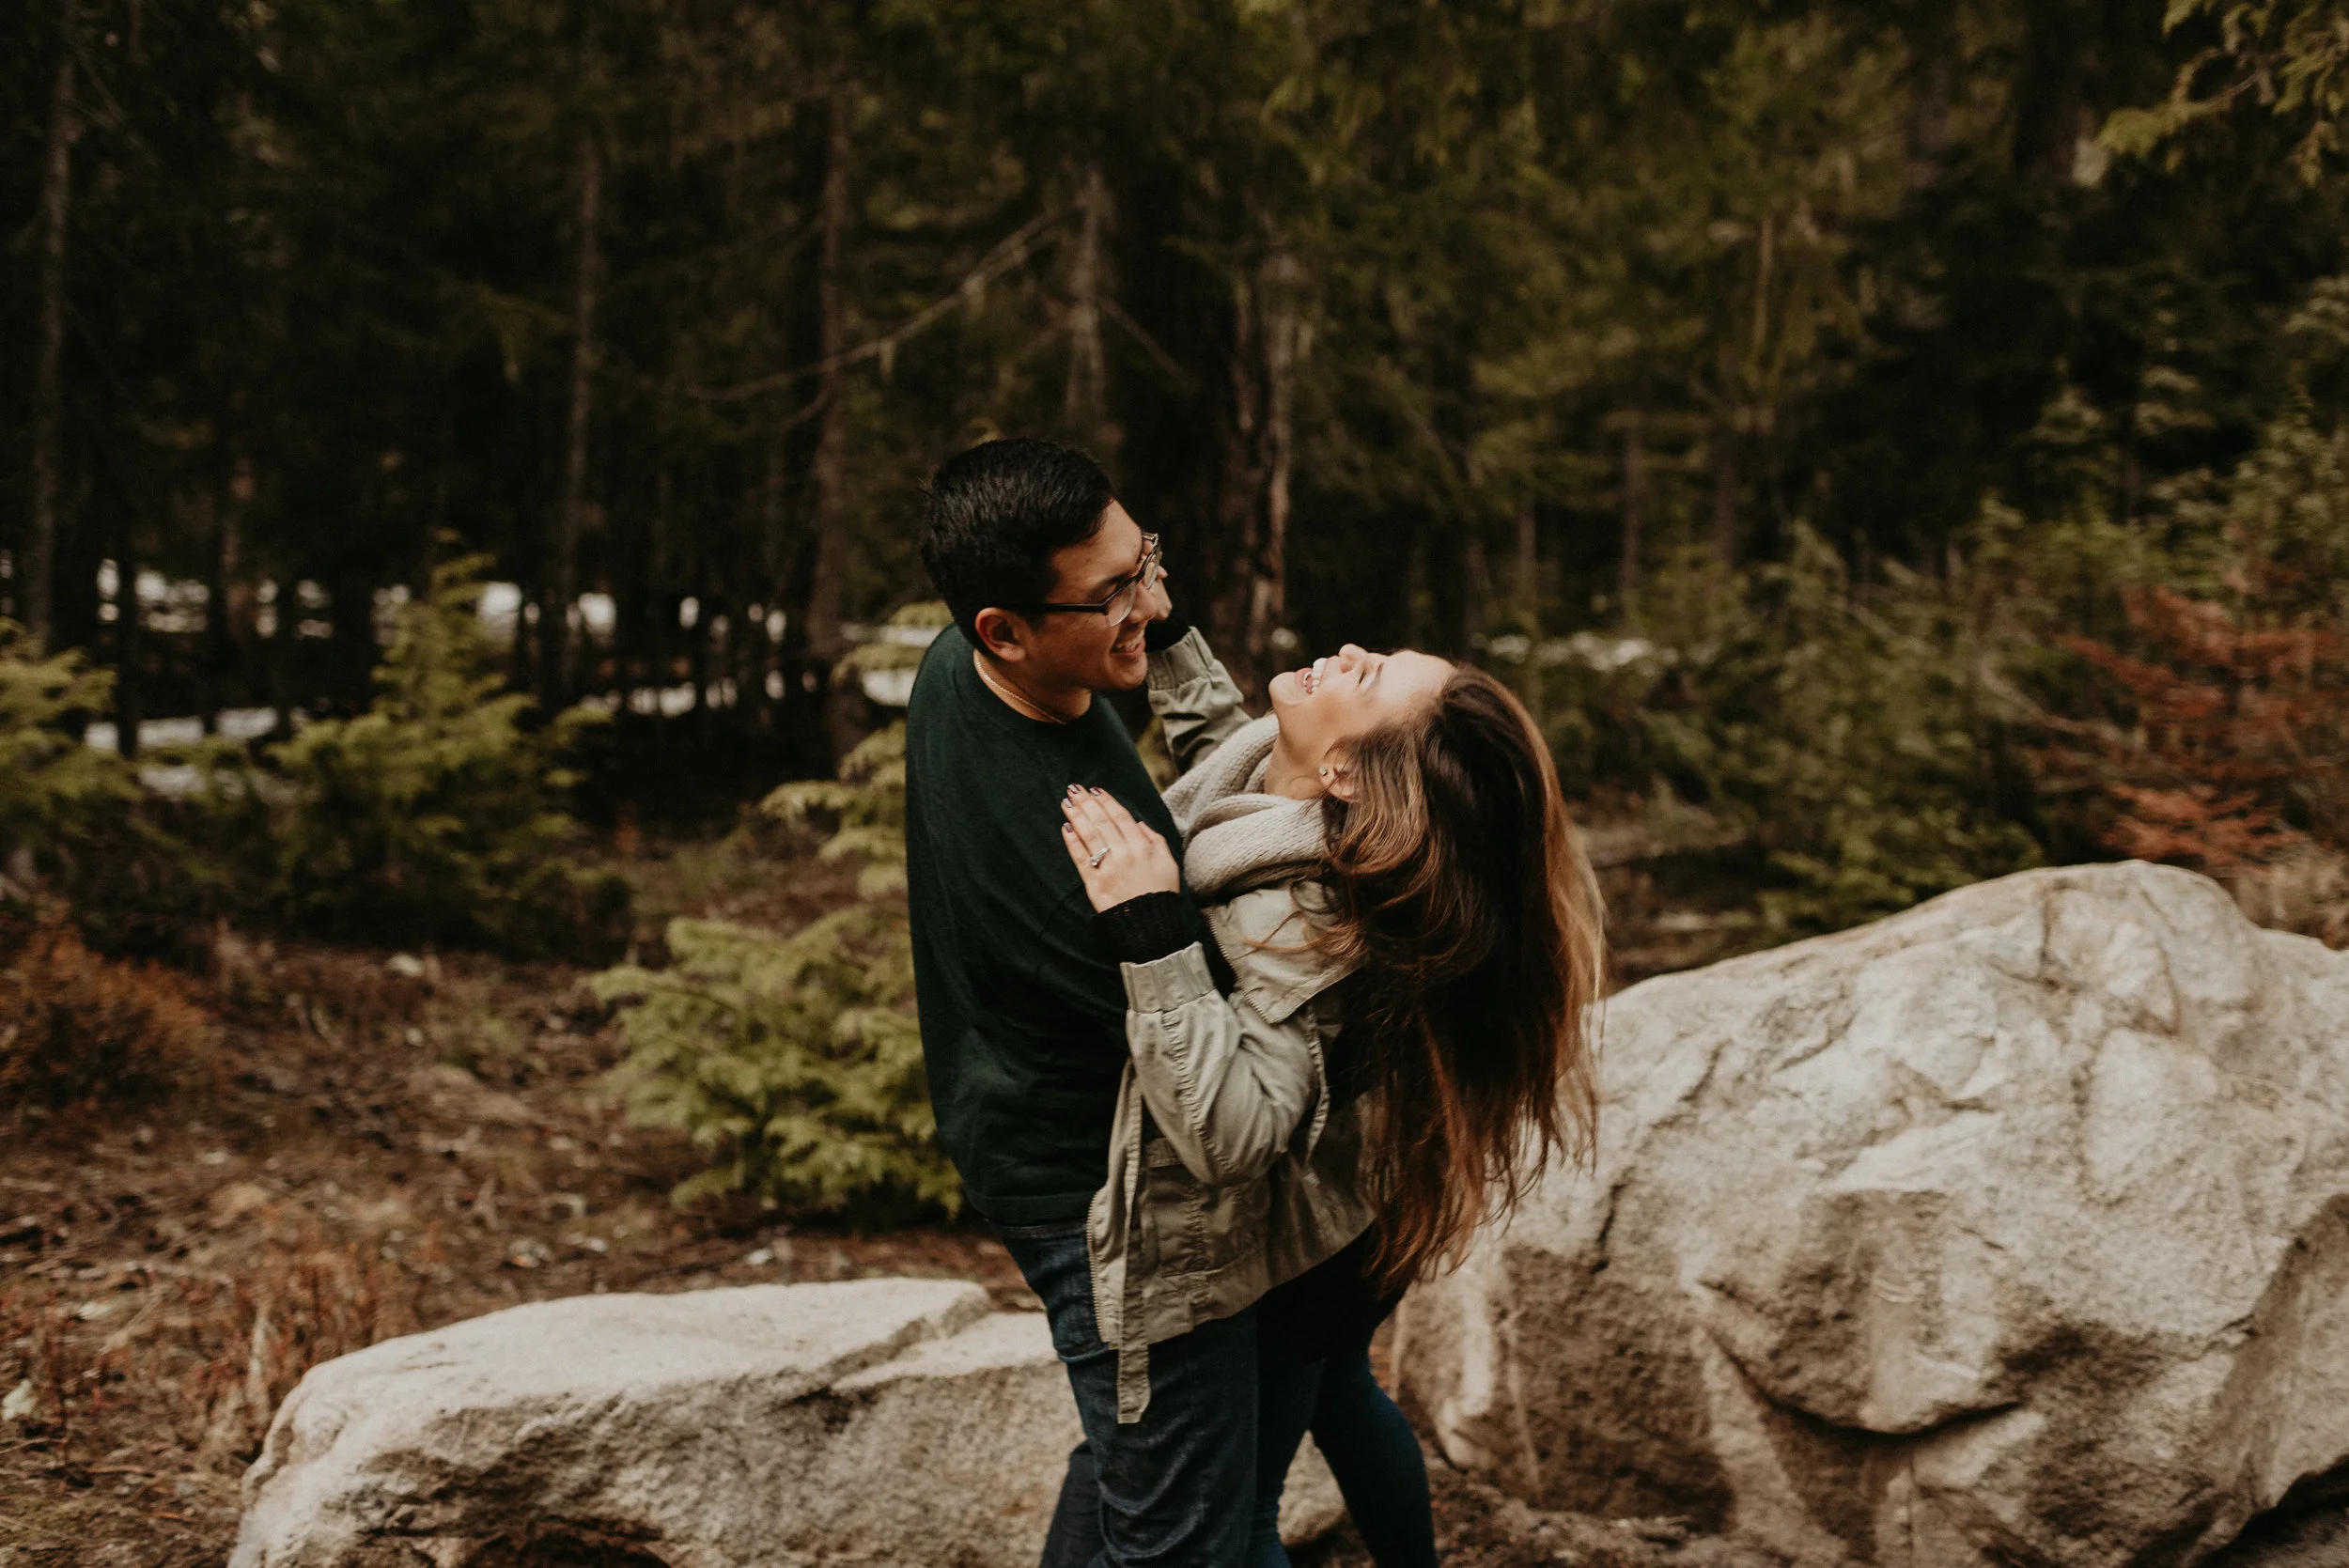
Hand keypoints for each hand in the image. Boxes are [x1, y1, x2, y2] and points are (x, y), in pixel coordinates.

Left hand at [1060, 786, 1180, 910]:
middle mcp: (1123, 853)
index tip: (1095, 790)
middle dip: (1087, 803)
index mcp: (1142, 846)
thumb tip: (1140, 824)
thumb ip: (1155, 840)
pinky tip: (1065, 828)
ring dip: (1076, 816)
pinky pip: (1081, 858)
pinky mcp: (1094, 883)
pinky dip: (1072, 842)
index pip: (1121, 817)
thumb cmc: (1161, 893)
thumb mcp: (1168, 863)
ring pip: (1089, 836)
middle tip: (1074, 788)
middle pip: (1101, 822)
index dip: (1107, 801)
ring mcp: (1107, 867)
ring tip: (1066, 802)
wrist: (1150, 925)